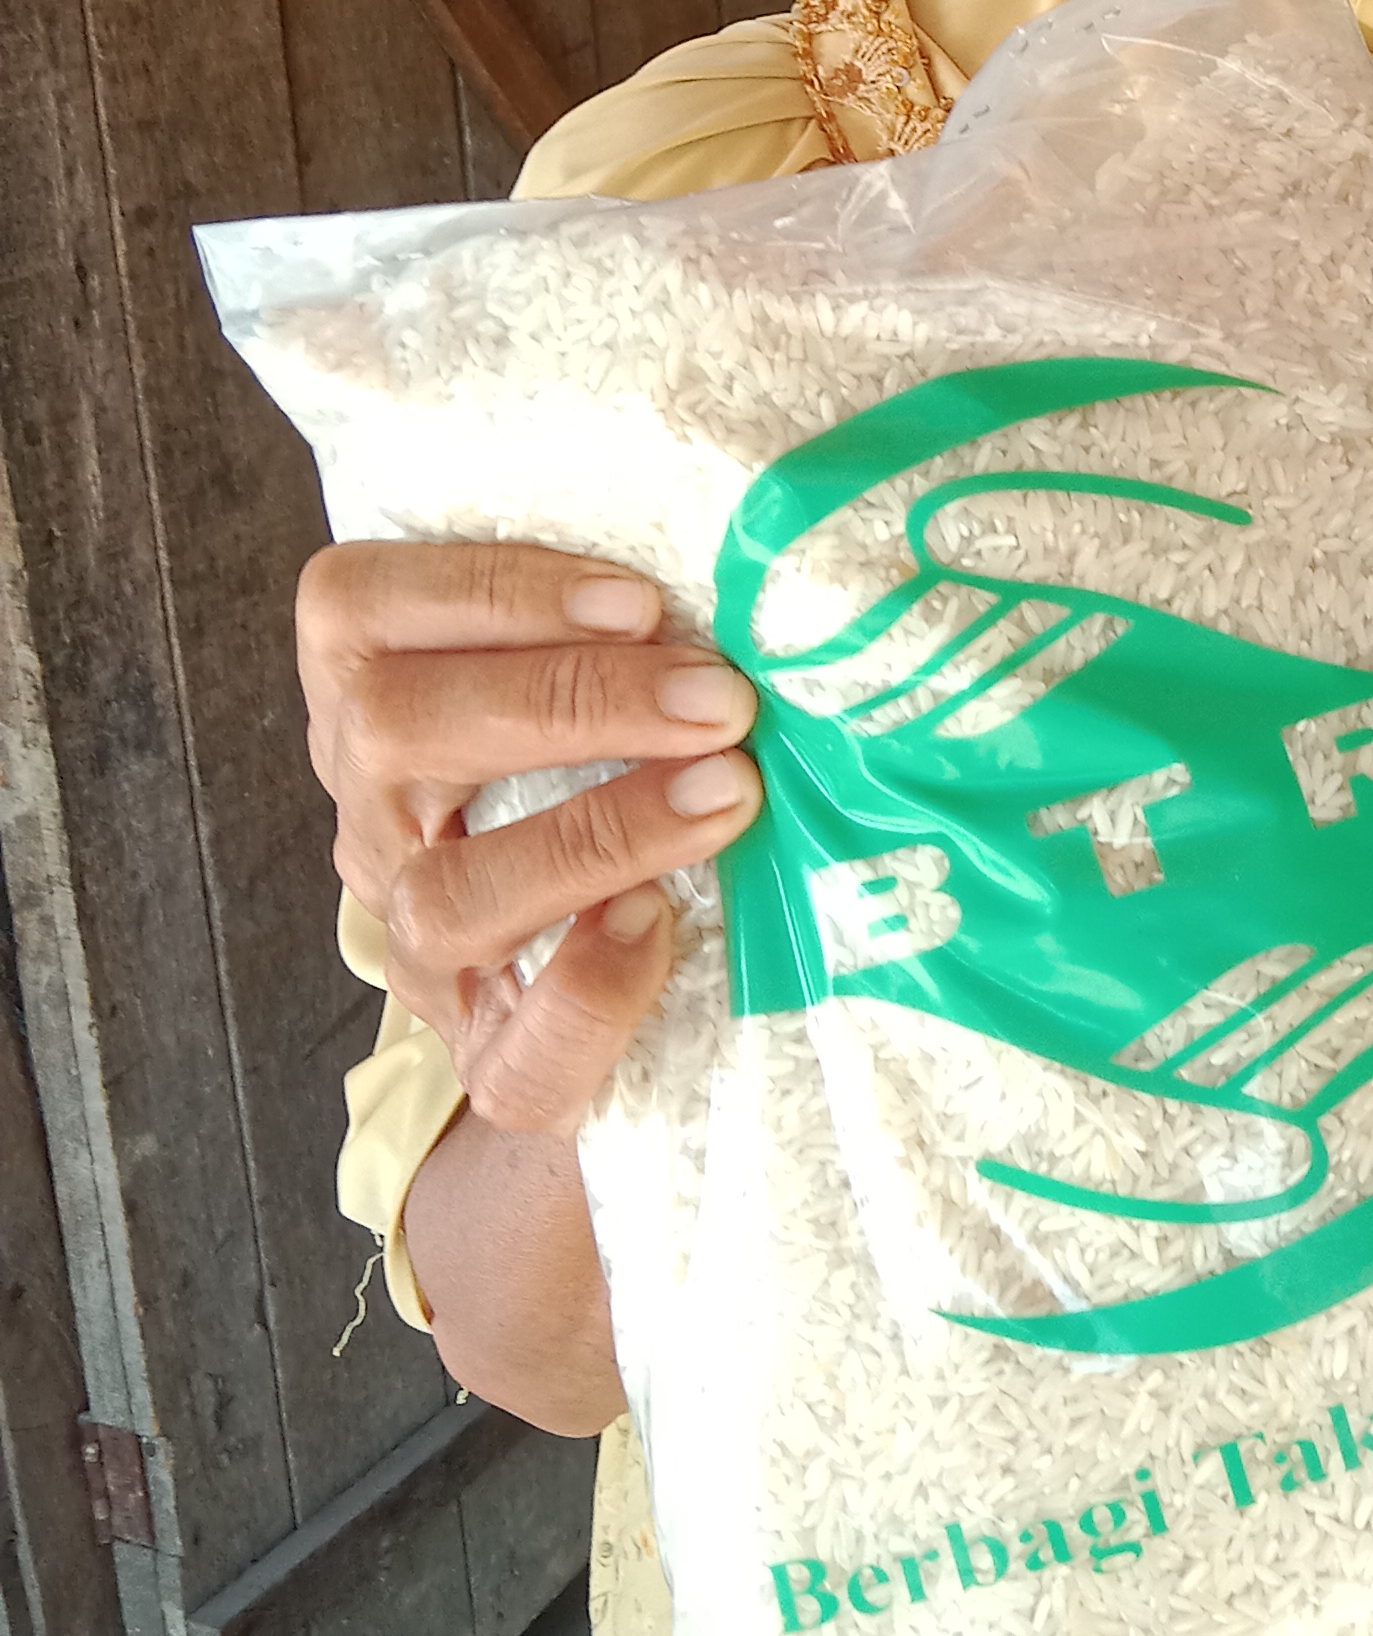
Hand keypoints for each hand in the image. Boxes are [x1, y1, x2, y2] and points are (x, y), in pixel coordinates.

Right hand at [298, 539, 762, 1137]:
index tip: (638, 599)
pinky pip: (513, 1053)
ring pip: (443, 898)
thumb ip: (624, 633)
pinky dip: (592, 988)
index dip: (488, 590)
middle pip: (395, 732)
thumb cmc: (613, 779)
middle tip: (717, 697)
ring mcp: (416, 947)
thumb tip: (753, 573)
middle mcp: (373, 815)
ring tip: (723, 793)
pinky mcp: (486, 1061)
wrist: (608, 1001)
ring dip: (592, 836)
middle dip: (568, 701)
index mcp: (373, 698)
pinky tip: (664, 925)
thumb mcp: (591, 687)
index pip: (356, 607)